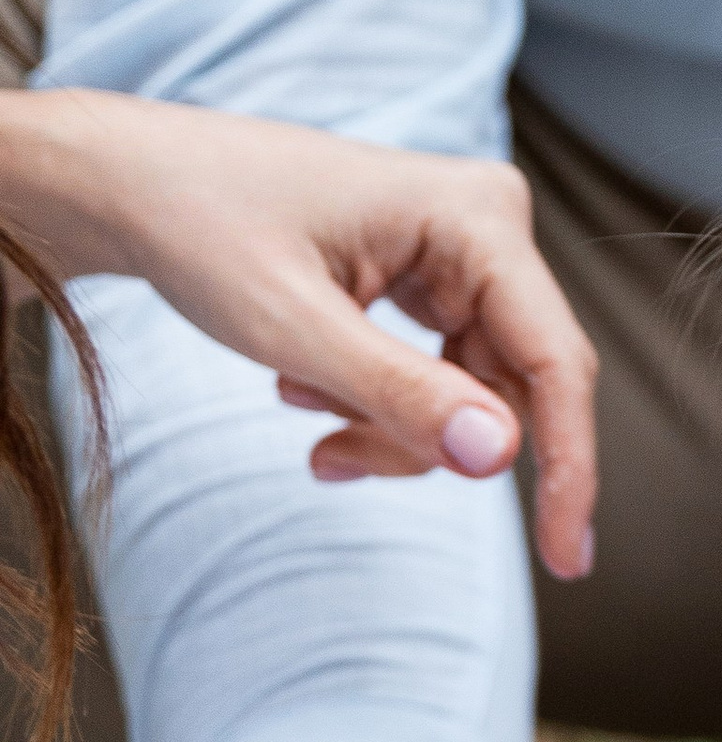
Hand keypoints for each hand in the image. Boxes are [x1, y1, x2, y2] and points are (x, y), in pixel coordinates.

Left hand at [0, 88, 597, 578]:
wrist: (133, 181)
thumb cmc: (200, 224)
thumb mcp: (291, 325)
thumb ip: (397, 392)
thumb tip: (499, 458)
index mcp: (475, 215)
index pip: (554, 361)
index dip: (569, 465)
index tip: (569, 559)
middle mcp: (488, 225)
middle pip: (510, 385)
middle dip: (428, 441)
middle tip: (333, 464)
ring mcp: (463, 250)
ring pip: (471, 391)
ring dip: (390, 426)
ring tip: (302, 413)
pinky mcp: (434, 274)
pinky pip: (439, 373)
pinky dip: (377, 404)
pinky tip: (308, 388)